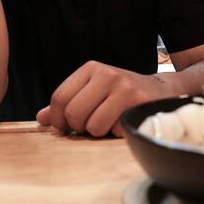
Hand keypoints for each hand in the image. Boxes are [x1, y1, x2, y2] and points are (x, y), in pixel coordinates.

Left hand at [36, 61, 175, 137]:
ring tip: (110, 123)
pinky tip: (124, 124)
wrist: (162, 91)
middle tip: (90, 126)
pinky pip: (115, 131)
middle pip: (74, 113)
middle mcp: (107, 74)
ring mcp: (125, 88)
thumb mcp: (93, 92)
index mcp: (91, 69)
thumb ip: (67, 103)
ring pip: (93, 126)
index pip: (60, 97)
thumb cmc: (121, 95)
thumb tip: (41, 119)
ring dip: (99, 133)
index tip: (65, 128)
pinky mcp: (139, 103)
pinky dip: (116, 134)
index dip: (58, 119)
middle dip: (79, 128)